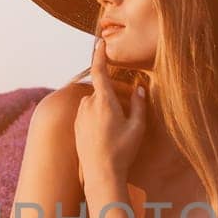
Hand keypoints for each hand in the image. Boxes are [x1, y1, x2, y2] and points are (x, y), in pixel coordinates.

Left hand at [75, 37, 147, 188]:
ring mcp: (80, 116)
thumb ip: (139, 105)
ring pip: (95, 102)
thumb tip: (140, 89)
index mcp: (103, 101)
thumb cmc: (121, 151)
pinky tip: (109, 133)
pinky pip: (88, 113)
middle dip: (114, 92)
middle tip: (131, 104)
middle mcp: (88, 105)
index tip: (100, 43)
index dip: (100, 55)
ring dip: (106, 105)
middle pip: (102, 90)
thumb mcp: (137, 127)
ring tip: (120, 124)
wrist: (100, 174)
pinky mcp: (77, 126)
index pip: (100, 71)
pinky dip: (99, 116)